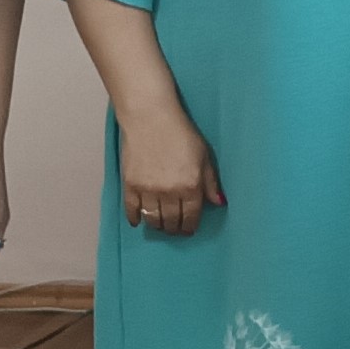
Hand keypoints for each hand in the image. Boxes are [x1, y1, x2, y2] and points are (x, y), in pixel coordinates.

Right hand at [118, 109, 223, 239]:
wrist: (151, 119)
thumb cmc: (181, 133)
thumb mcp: (204, 156)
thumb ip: (211, 182)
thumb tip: (219, 203)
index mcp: (191, 186)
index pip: (191, 217)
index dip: (190, 227)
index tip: (189, 230)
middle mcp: (169, 192)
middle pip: (171, 222)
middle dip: (174, 229)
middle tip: (175, 230)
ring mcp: (148, 190)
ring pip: (152, 219)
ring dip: (157, 226)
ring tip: (161, 225)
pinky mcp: (130, 185)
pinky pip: (131, 210)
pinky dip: (135, 218)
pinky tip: (138, 221)